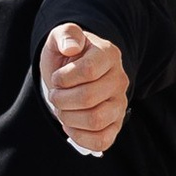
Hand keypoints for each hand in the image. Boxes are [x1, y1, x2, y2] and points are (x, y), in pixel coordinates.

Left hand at [41, 21, 127, 155]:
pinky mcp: (115, 125)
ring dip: (68, 118)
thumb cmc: (65, 57)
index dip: (64, 78)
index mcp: (109, 55)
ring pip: (95, 121)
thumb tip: (71, 47)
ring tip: (61, 110)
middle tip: (55, 95)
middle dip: (61, 99)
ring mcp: (120, 104)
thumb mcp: (61, 39)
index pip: (89, 71)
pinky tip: (70, 126)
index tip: (57, 77)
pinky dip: (80, 137)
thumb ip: (65, 34)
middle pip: (88, 98)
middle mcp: (119, 80)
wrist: (71, 75)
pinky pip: (102, 141)